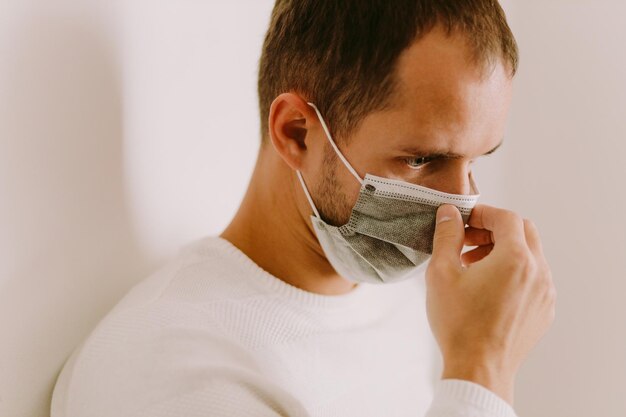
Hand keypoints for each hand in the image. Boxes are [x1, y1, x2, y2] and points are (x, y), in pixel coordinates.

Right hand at [425, 204, 556, 405]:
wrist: (479, 368)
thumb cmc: (459, 323)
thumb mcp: (441, 273)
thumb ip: (447, 236)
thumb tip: (449, 214)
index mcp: (515, 258)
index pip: (507, 217)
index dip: (483, 213)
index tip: (464, 221)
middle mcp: (538, 272)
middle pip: (524, 231)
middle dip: (495, 229)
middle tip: (468, 241)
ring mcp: (545, 292)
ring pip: (530, 255)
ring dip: (504, 250)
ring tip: (473, 267)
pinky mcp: (544, 310)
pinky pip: (534, 278)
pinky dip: (514, 272)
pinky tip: (488, 288)